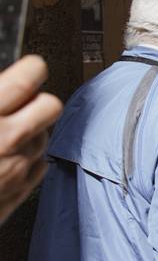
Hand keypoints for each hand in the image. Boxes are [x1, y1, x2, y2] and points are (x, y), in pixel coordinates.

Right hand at [0, 56, 62, 225]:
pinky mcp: (19, 191)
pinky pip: (38, 164)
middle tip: (19, 102)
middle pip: (51, 106)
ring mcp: (16, 168)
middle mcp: (7, 141)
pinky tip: (5, 157)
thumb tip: (2, 83)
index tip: (28, 69)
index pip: (29, 79)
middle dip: (37, 100)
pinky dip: (27, 158)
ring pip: (45, 135)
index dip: (31, 69)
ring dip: (31, 130)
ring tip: (3, 133)